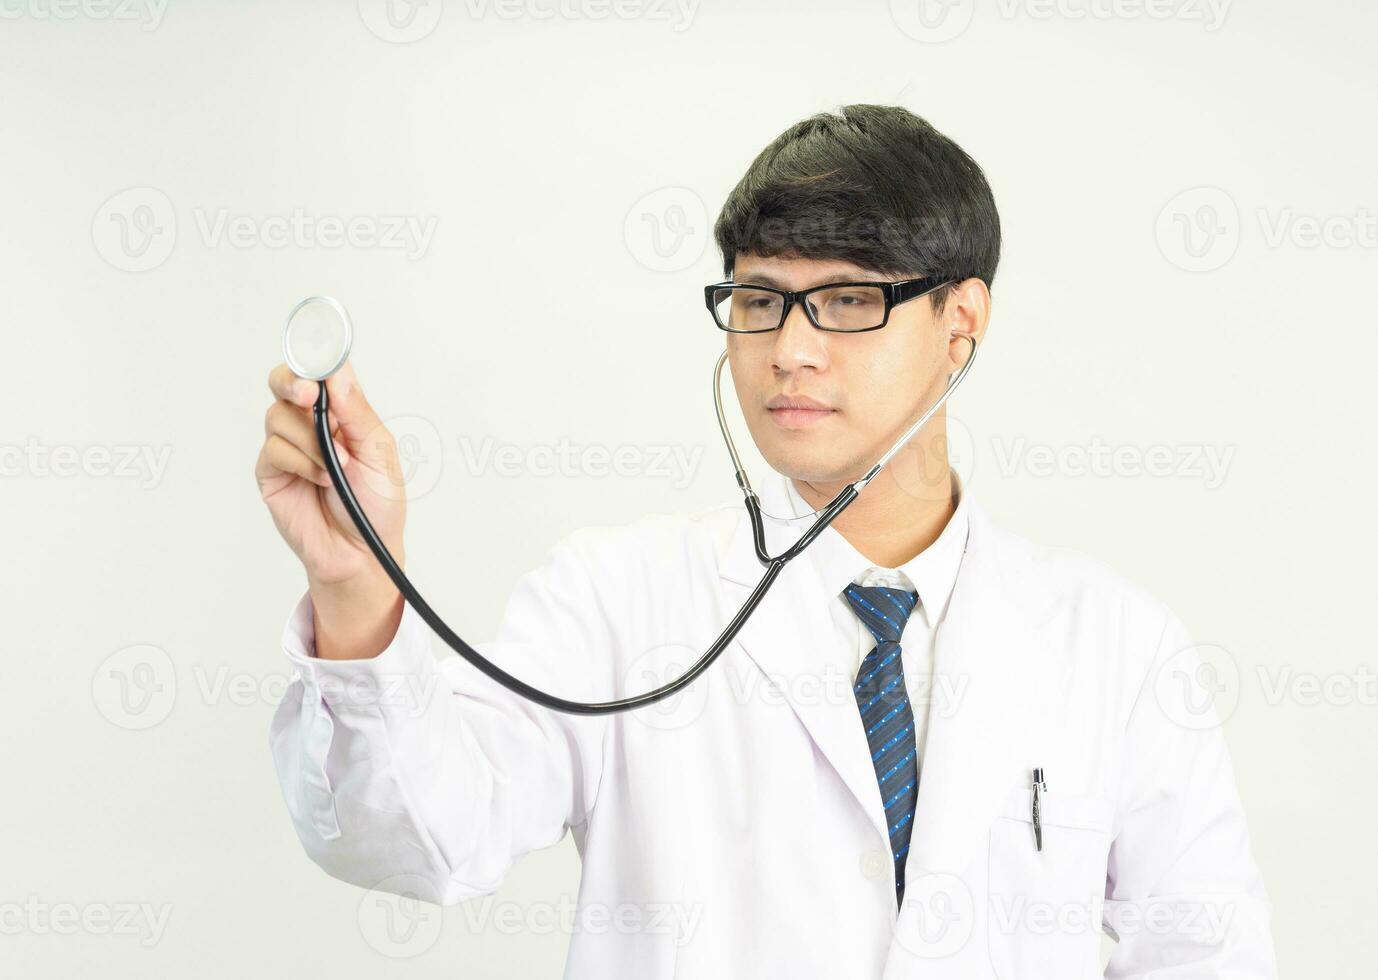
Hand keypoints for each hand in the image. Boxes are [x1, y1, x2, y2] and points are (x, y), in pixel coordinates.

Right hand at [256, 361, 406, 656]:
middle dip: (291, 382)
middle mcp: (312, 423)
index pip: (322, 373)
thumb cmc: (377, 505)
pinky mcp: (272, 471)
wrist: (361, 552)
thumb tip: (338, 373)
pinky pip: (274, 450)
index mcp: (342, 412)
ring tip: (334, 470)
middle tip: (307, 395)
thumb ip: (357, 412)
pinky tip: (320, 481)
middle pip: (285, 382)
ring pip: (278, 416)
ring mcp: (289, 446)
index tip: (319, 363)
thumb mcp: (379, 453)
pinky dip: (300, 463)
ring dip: (309, 441)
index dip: (315, 361)